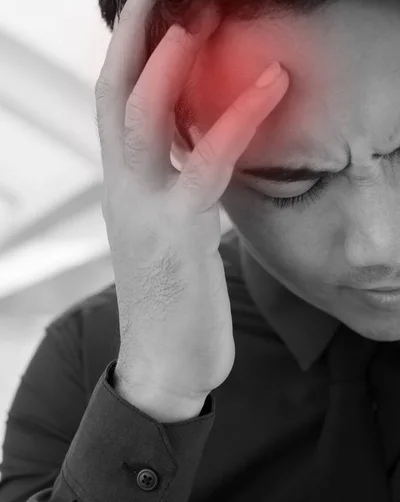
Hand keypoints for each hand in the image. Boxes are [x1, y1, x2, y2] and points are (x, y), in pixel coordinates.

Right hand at [95, 0, 288, 404]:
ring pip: (141, 119)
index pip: (114, 105)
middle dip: (135, 36)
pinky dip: (235, 123)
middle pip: (114, 95)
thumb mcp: (174, 234)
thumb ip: (180, 190)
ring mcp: (144, 212)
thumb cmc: (174, 302)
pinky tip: (267, 88)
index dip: (130, 52)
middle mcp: (125, 193)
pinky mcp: (177, 237)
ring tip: (198, 15)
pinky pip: (203, 167)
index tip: (154, 10)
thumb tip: (205, 157)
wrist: (164, 366)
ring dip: (168, 62)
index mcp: (126, 190)